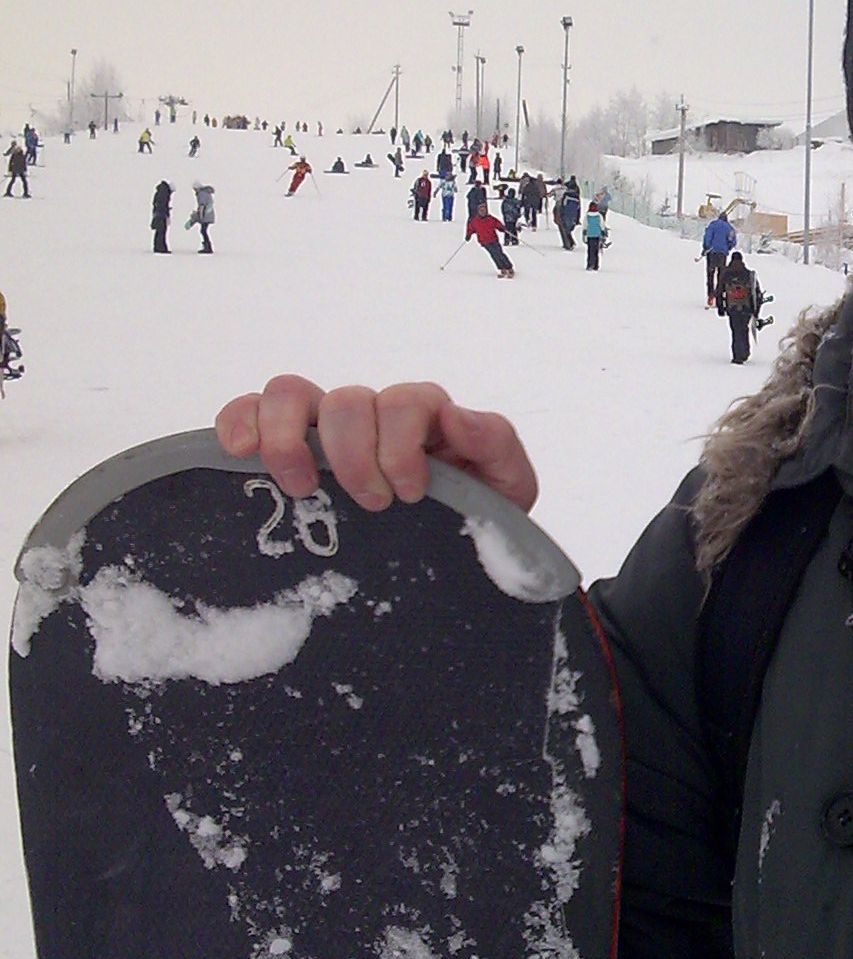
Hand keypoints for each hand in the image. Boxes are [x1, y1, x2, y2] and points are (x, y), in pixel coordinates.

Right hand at [215, 375, 538, 513]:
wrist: (449, 564)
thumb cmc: (475, 524)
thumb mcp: (507, 489)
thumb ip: (495, 446)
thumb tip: (458, 417)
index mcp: (426, 420)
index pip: (407, 399)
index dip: (401, 443)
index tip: (407, 495)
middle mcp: (373, 417)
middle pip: (348, 400)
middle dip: (354, 454)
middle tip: (369, 504)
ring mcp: (325, 431)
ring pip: (291, 394)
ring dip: (290, 437)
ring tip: (304, 488)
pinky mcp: (286, 450)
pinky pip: (249, 412)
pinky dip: (239, 422)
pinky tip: (240, 454)